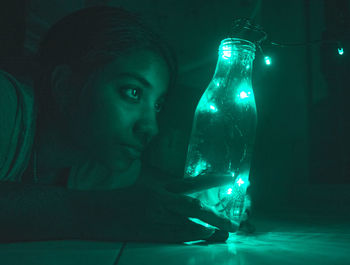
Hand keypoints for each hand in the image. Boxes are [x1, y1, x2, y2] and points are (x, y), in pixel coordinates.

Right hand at [88, 183, 237, 242]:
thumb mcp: (146, 187)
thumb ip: (167, 191)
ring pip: (189, 223)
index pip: (191, 182)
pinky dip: (191, 236)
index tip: (230, 178)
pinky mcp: (151, 233)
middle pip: (194, 206)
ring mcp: (157, 218)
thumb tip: (190, 198)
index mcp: (160, 188)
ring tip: (223, 231)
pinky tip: (203, 236)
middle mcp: (161, 201)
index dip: (212, 179)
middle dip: (216, 215)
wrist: (97, 212)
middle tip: (232, 223)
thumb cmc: (121, 198)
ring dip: (207, 228)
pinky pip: (177, 236)